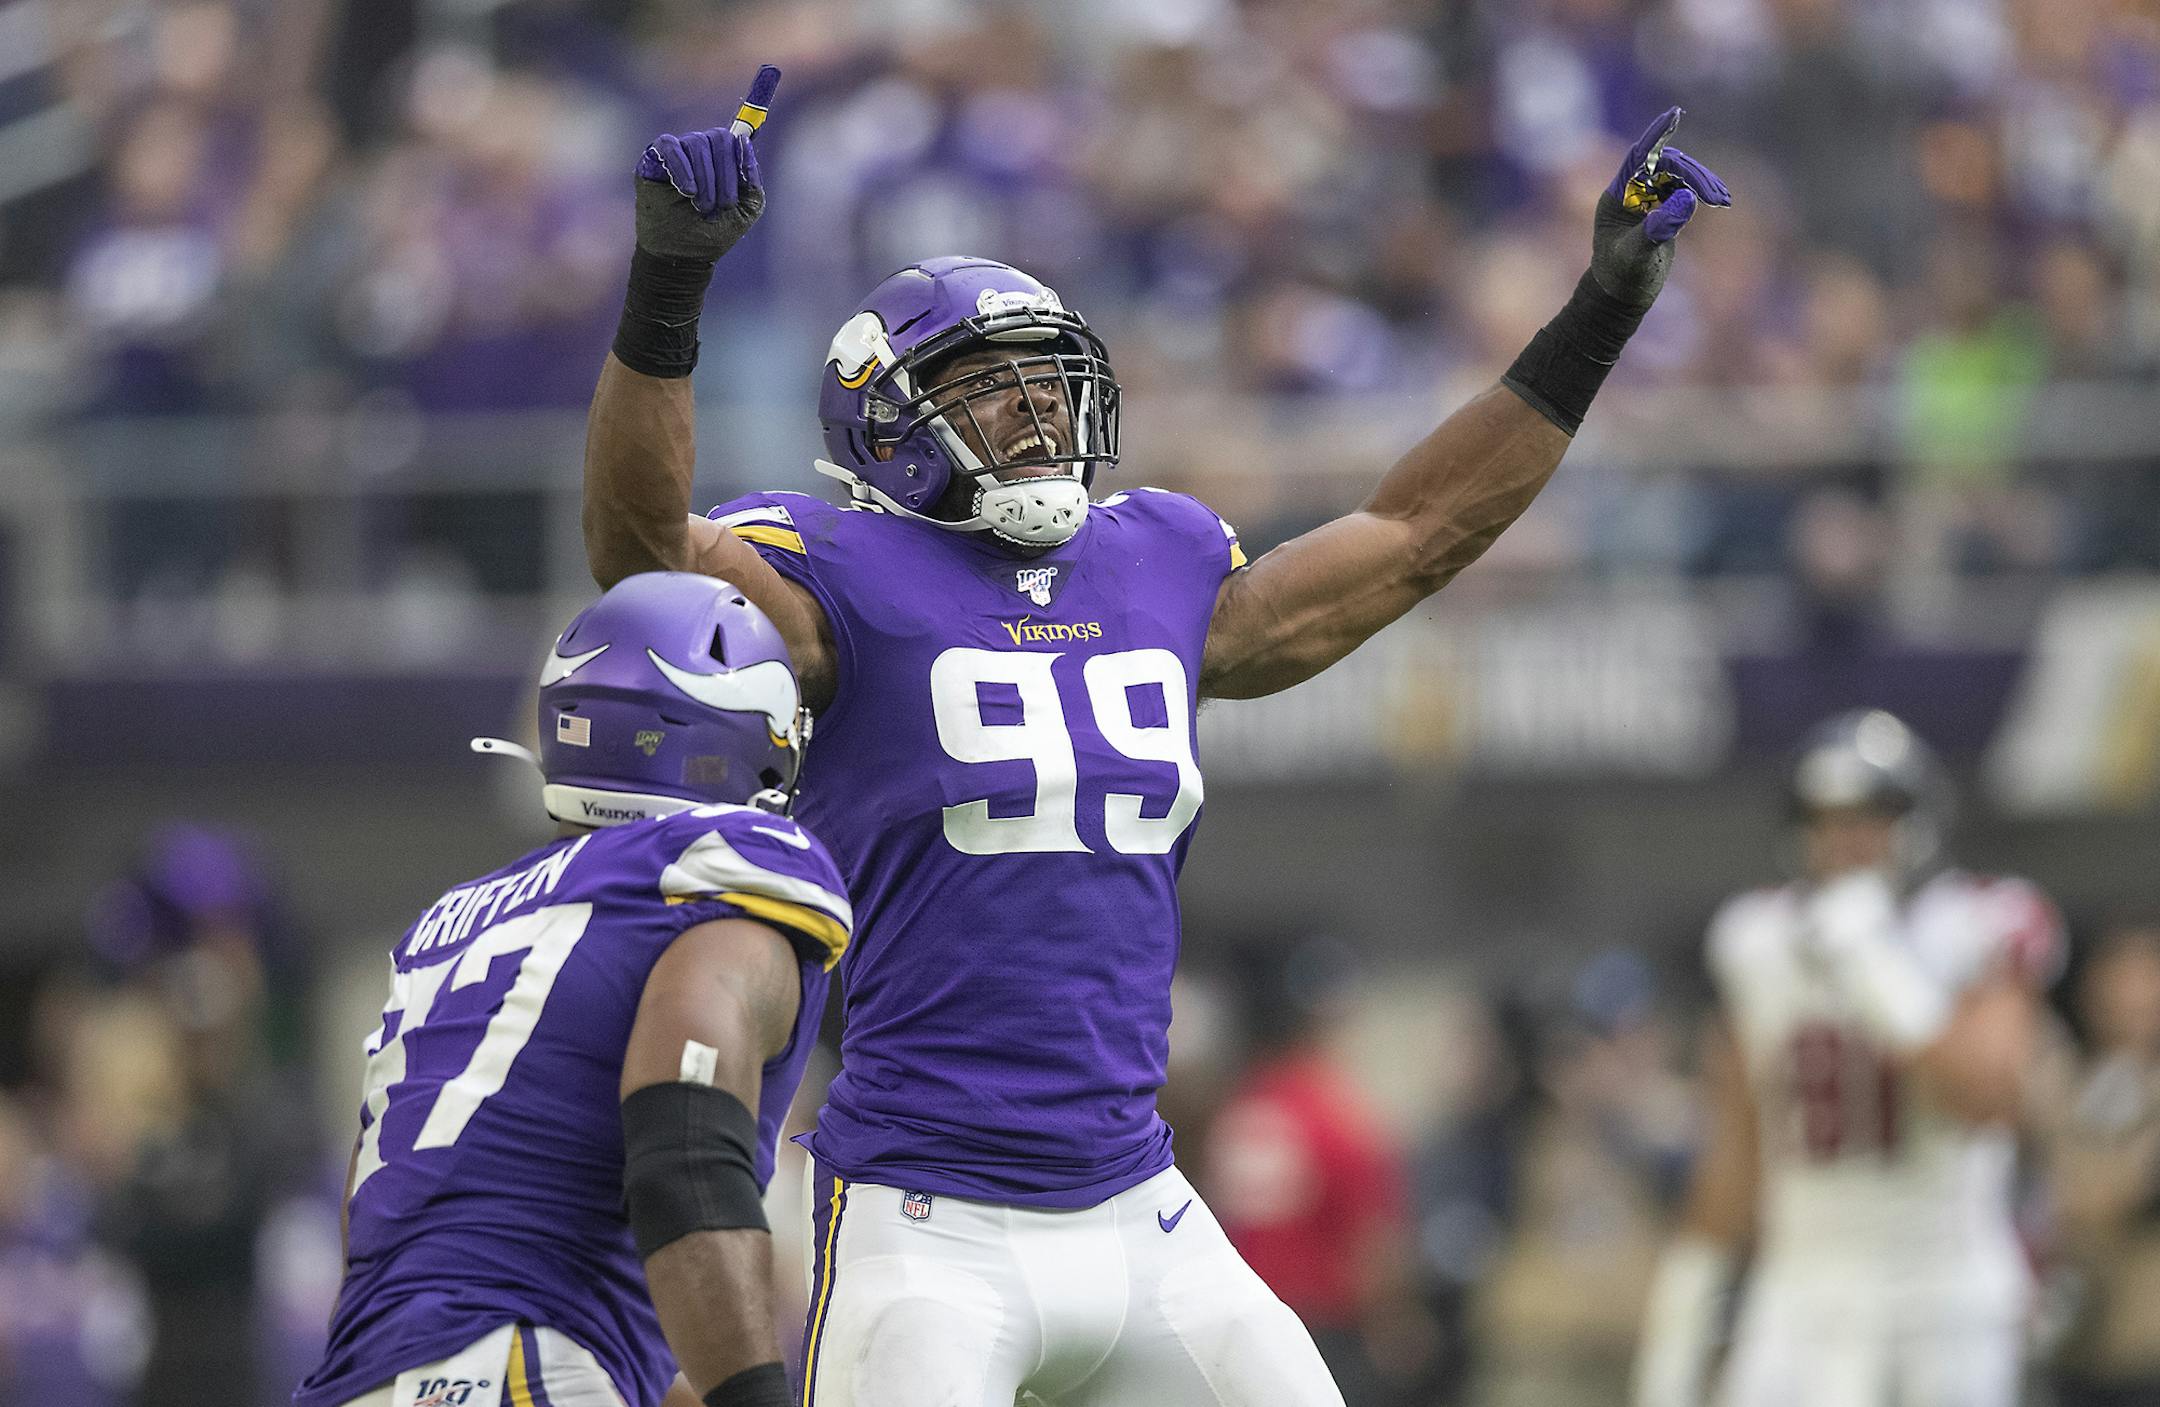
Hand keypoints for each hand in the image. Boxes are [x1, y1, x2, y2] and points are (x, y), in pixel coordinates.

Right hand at [635, 64, 781, 263]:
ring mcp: (679, 151)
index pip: (739, 128)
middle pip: (722, 138)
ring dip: (705, 183)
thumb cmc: (713, 234)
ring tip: (700, 206)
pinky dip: (683, 170)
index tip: (771, 69)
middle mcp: (703, 150)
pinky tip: (687, 192)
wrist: (684, 254)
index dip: (757, 100)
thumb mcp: (745, 211)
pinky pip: (672, 147)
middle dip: (725, 177)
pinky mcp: (655, 157)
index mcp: (726, 160)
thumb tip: (744, 143)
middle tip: (717, 206)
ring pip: (699, 145)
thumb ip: (751, 180)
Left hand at [1590, 107, 1731, 309]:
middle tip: (1716, 197)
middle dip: (1693, 174)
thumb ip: (1660, 227)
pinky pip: (1686, 187)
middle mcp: (1631, 191)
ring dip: (1701, 182)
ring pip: (1680, 174)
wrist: (1622, 296)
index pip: (1638, 156)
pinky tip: (1720, 199)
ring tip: (1721, 199)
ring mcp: (1648, 197)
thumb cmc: (1622, 278)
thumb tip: (1686, 199)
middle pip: (1667, 164)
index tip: (1674, 113)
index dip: (1656, 134)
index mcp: (1617, 195)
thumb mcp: (1638, 255)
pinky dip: (1703, 191)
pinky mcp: (1664, 206)